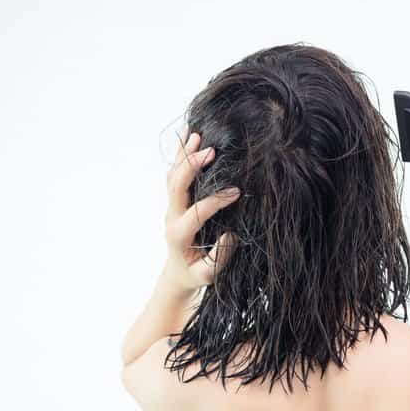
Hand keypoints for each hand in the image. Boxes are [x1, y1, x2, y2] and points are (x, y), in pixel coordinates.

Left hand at [163, 131, 240, 290]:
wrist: (178, 273)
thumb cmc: (196, 275)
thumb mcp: (208, 276)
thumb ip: (219, 258)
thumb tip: (230, 235)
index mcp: (180, 235)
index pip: (196, 213)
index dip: (215, 201)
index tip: (237, 192)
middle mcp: (172, 217)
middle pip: (176, 186)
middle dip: (192, 167)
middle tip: (210, 151)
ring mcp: (172, 206)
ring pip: (173, 176)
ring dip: (184, 155)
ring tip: (196, 134)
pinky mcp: (176, 201)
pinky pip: (175, 174)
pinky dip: (181, 155)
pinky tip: (189, 137)